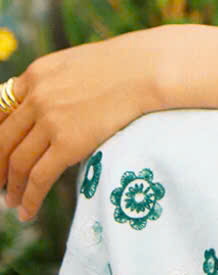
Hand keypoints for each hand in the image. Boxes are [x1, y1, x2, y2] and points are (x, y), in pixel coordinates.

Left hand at [0, 27, 165, 222]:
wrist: (146, 69)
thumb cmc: (123, 64)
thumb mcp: (77, 63)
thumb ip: (55, 83)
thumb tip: (48, 107)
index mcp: (36, 74)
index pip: (1, 110)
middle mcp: (36, 97)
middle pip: (2, 140)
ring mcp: (50, 120)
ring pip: (18, 163)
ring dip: (12, 187)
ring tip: (11, 201)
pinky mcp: (67, 142)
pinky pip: (39, 178)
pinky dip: (29, 198)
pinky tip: (27, 211)